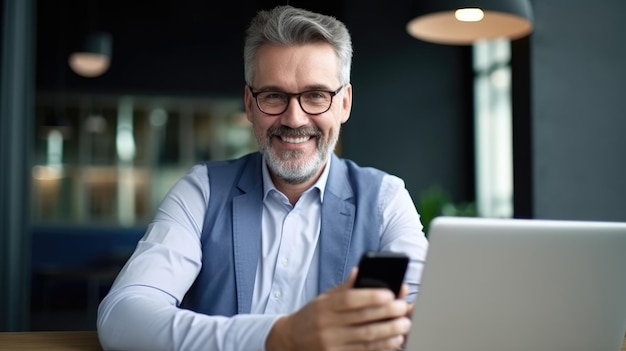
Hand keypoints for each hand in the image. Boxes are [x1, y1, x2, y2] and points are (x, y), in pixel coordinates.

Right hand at [265, 268, 411, 350]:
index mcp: (324, 307)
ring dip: (389, 332)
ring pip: (366, 338)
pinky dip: (381, 347)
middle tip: (403, 308)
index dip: (371, 296)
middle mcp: (327, 326)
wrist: (292, 339)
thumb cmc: (313, 316)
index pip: (349, 300)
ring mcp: (332, 344)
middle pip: (362, 319)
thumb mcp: (323, 298)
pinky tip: (393, 341)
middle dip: (387, 313)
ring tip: (404, 325)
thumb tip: (360, 271)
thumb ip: (344, 288)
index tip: (390, 294)